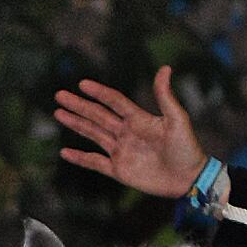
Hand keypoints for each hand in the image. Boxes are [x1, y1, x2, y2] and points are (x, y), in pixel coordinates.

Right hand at [53, 67, 210, 198]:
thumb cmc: (187, 148)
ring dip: (76, 124)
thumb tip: (165, 68)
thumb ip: (165, 96)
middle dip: (79, 106)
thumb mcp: (177, 119)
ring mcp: (121, 151)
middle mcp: (126, 133)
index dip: (99, 92)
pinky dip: (80, 158)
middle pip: (97, 116)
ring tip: (59, 113)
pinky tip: (65, 152)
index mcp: (138, 119)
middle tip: (60, 95)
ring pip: (92, 134)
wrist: (188, 178)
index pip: (113, 102)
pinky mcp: (119, 170)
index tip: (82, 84)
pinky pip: (95, 162)